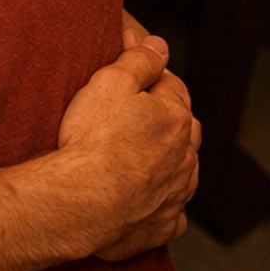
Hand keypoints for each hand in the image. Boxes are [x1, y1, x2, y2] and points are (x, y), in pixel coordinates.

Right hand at [57, 32, 199, 258]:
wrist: (84, 201)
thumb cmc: (94, 139)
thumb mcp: (111, 82)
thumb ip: (140, 61)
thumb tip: (159, 45)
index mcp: (175, 118)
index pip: (172, 86)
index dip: (151, 74)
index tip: (131, 68)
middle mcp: (185, 157)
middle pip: (182, 128)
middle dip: (166, 116)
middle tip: (136, 111)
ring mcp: (177, 194)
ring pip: (182, 169)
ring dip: (168, 159)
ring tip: (139, 153)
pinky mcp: (163, 225)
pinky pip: (171, 210)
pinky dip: (162, 201)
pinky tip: (146, 196)